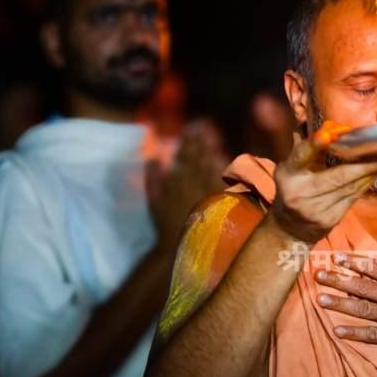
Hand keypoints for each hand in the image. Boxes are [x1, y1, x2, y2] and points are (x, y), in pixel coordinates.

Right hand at [147, 127, 223, 248]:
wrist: (178, 248)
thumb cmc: (164, 224)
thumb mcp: (153, 201)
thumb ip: (152, 178)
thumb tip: (153, 157)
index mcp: (177, 182)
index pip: (184, 156)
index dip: (189, 141)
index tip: (192, 129)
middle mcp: (192, 184)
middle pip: (198, 158)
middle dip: (200, 142)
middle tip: (204, 129)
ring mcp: (206, 192)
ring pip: (210, 167)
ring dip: (211, 152)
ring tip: (212, 141)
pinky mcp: (217, 202)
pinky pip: (221, 182)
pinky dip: (222, 170)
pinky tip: (224, 162)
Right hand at [270, 133, 376, 246]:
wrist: (290, 228)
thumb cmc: (294, 187)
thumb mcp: (294, 167)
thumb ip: (310, 148)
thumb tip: (330, 127)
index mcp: (288, 173)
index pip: (301, 156)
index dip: (314, 145)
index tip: (328, 135)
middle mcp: (300, 192)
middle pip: (336, 176)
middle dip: (362, 165)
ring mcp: (315, 209)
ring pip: (349, 187)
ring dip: (369, 173)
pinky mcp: (330, 220)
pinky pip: (352, 198)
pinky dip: (365, 184)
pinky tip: (374, 174)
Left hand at [314, 233, 376, 376]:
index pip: (374, 268)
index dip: (354, 262)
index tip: (336, 257)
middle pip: (362, 286)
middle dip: (338, 280)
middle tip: (318, 275)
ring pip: (362, 309)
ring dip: (340, 304)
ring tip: (320, 300)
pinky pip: (372, 335)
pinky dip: (354, 334)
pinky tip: (337, 331)